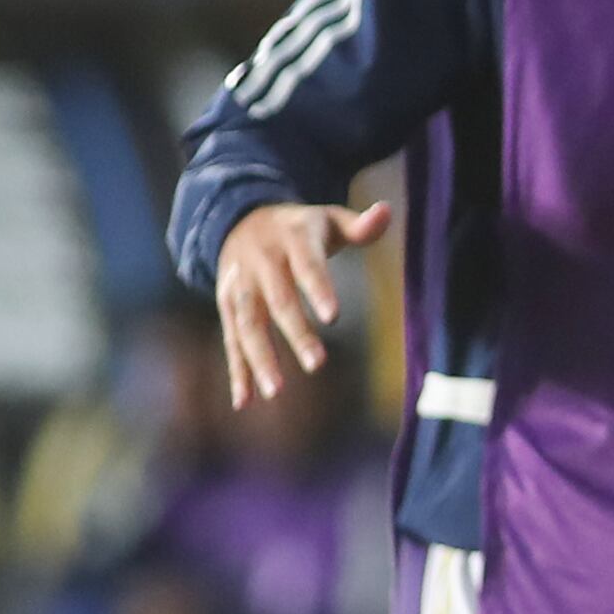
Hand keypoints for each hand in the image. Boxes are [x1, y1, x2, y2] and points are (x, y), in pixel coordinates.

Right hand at [213, 201, 390, 406]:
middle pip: (277, 301)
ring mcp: (240, 285)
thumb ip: (360, 225)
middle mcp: (261, 263)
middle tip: (317, 364)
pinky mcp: (226, 305)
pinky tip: (244, 401)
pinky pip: (231, 339)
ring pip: (247, 324)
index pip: (307, 265)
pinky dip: (236, 370)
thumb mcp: (329, 219)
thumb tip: (387, 212)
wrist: (239, 218)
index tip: (334, 316)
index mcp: (291, 239)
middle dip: (295, 333)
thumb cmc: (301, 228)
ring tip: (276, 391)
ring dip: (259, 358)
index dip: (319, 289)